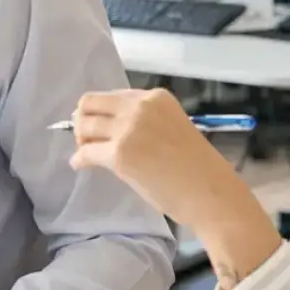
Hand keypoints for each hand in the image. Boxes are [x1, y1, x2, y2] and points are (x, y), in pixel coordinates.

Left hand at [72, 89, 280, 286]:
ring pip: (84, 125)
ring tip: (86, 153)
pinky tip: (81, 166)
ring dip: (80, 139)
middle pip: (91, 103)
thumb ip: (146, 122)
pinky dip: (80, 159)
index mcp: (155, 97)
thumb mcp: (172, 128)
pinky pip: (86, 152)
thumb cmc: (197, 168)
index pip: (113, 95)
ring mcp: (128, 129)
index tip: (98, 126)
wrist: (210, 194)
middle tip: (86, 139)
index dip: (101, 111)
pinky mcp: (119, 154)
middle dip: (82, 120)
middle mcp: (139, 107)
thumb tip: (113, 130)